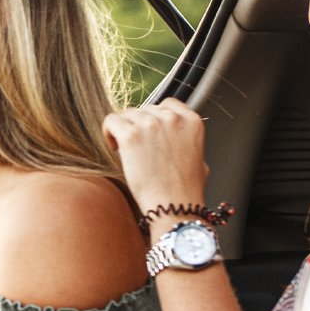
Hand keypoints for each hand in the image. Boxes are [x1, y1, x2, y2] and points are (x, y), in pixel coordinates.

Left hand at [103, 99, 209, 217]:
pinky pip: (111, 120)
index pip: (167, 104)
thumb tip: (178, 140)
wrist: (174, 206)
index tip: (151, 132)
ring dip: (125, 129)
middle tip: (138, 147)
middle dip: (140, 126)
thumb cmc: (186, 191)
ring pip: (128, 114)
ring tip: (127, 150)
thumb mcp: (200, 160)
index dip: (156, 118)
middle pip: (146, 109)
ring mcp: (151, 125)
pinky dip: (109, 131)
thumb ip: (187, 142)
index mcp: (191, 121)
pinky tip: (114, 146)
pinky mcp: (131, 135)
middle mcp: (172, 118)